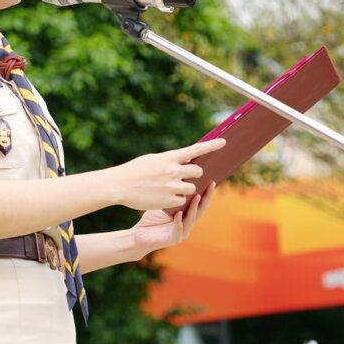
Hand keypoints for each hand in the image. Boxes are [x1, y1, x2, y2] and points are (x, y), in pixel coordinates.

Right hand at [110, 138, 225, 210]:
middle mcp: (174, 171)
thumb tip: (184, 162)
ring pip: (191, 188)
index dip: (212, 146)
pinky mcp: (169, 200)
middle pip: (197, 172)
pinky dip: (176, 199)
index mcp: (169, 157)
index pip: (196, 149)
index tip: (224, 142)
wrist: (119, 185)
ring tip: (169, 187)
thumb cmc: (134, 171)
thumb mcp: (153, 160)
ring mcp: (172, 186)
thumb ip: (170, 161)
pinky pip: (182, 200)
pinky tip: (163, 197)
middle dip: (194, 174)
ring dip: (185, 188)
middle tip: (183, 175)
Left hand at [132, 181, 216, 254]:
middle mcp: (188, 224)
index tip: (212, 180)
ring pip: (191, 219)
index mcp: (188, 215)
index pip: (201, 203)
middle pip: (201, 210)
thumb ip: (172, 193)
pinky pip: (178, 230)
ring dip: (195, 207)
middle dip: (206, 197)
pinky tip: (179, 213)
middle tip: (210, 185)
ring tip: (197, 195)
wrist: (140, 235)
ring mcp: (182, 232)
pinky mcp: (173, 239)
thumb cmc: (152, 217)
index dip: (208, 193)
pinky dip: (179, 221)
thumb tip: (179, 174)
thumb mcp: (164, 202)